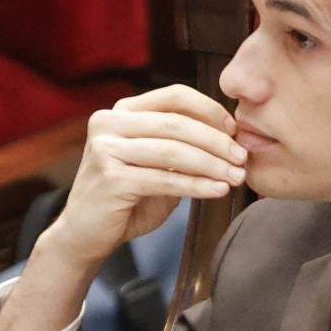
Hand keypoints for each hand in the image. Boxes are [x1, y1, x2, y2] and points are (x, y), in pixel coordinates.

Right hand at [48, 84, 247, 266]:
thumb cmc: (127, 199)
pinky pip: (165, 179)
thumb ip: (183, 148)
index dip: (209, 110)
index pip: (174, 96)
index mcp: (122, 112)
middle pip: (176, 123)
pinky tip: (218, 190)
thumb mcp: (157, 165)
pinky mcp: (110, 178)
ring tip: (236, 177)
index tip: (235, 130)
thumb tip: (230, 140)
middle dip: (216, 141)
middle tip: (242, 158)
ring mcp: (106, 149)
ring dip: (211, 164)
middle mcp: (109, 123)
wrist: (87, 234)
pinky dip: (197, 185)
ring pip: (173, 151)